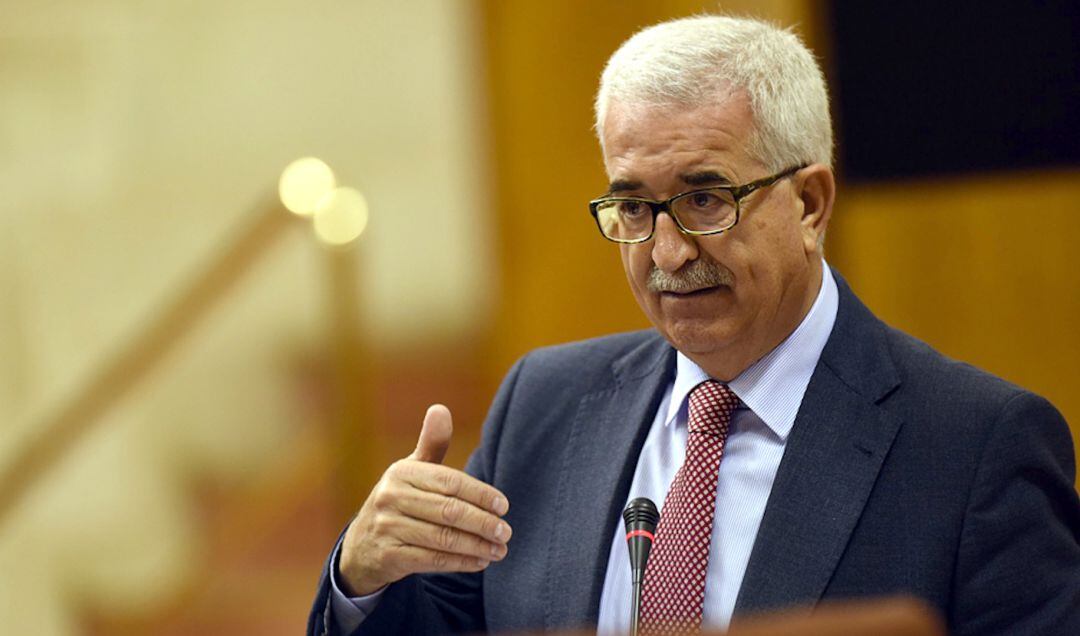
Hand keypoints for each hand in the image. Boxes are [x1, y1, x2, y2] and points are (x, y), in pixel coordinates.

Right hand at [338, 404, 511, 595]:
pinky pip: (432, 560)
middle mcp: (391, 497)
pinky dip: (460, 562)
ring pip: (442, 538)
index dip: (480, 494)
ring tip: (500, 550)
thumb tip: (440, 409)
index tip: (504, 506)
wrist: (361, 546)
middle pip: (448, 511)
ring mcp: (387, 528)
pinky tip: (480, 562)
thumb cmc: (399, 500)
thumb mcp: (411, 471)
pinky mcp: (389, 556)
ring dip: (476, 546)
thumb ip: (431, 444)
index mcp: (401, 472)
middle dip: (483, 523)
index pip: (449, 482)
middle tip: (506, 532)